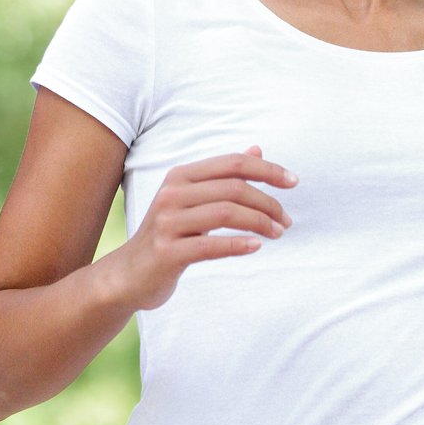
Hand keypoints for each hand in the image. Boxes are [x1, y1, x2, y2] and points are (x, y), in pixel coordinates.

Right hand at [101, 147, 293, 312]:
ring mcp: (167, 223)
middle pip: (233, 188)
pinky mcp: (168, 252)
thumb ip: (223, 176)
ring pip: (226, 214)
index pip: (232, 164)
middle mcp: (171, 194)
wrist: (130, 274)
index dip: (267, 170)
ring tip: (278, 233)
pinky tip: (256, 246)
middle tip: (286, 221)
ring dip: (260, 223)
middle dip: (268, 203)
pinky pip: (210, 245)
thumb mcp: (193, 200)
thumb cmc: (169, 234)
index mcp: (180, 176)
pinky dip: (238, 245)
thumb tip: (257, 150)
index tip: (293, 182)